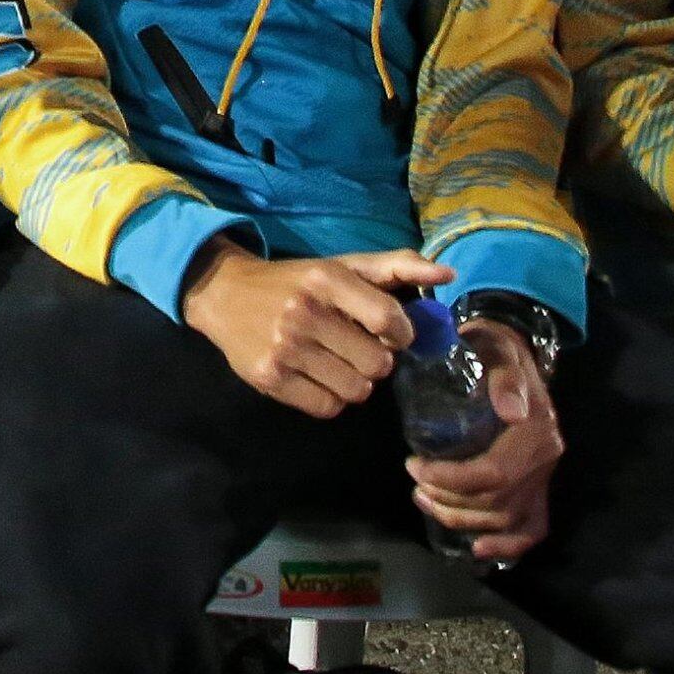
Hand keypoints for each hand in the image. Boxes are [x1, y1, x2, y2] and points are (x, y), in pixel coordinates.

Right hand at [181, 243, 444, 417]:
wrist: (224, 293)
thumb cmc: (295, 280)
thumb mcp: (342, 265)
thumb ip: (397, 266)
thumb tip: (449, 273)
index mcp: (326, 279)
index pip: (391, 321)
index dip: (400, 333)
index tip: (388, 330)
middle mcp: (305, 313)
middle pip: (378, 365)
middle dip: (374, 359)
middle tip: (353, 346)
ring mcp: (285, 349)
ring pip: (357, 392)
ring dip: (353, 381)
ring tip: (333, 361)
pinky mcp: (269, 379)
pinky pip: (328, 408)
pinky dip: (329, 397)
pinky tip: (314, 375)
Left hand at [407, 324, 562, 562]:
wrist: (513, 351)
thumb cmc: (494, 350)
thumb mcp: (495, 349)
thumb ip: (503, 376)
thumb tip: (511, 410)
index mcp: (536, 430)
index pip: (494, 474)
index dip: (451, 479)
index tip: (414, 466)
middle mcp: (546, 460)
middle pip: (497, 502)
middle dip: (449, 500)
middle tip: (415, 483)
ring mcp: (544, 477)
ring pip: (507, 519)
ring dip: (462, 520)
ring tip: (425, 501)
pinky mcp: (539, 487)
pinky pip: (533, 528)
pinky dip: (508, 545)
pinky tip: (478, 548)